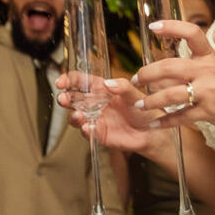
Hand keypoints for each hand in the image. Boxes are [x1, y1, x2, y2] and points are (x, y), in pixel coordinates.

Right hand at [61, 78, 178, 169]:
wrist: (152, 132)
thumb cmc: (144, 110)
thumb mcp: (135, 95)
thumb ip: (123, 87)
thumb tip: (108, 83)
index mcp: (101, 90)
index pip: (81, 82)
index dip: (69, 80)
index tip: (62, 82)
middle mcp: (95, 104)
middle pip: (74, 99)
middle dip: (66, 98)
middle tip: (63, 99)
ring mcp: (95, 119)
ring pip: (77, 117)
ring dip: (74, 116)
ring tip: (78, 116)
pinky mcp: (98, 134)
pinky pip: (88, 132)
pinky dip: (86, 130)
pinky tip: (88, 127)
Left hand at [128, 17, 214, 138]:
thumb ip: (195, 67)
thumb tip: (165, 69)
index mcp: (211, 56)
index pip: (192, 33)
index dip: (172, 26)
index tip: (153, 26)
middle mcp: (209, 70)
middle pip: (169, 67)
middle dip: (147, 73)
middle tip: (134, 78)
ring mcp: (209, 91)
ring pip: (170, 94)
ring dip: (150, 101)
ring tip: (139, 104)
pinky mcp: (209, 112)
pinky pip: (180, 116)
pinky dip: (165, 121)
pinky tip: (155, 124)